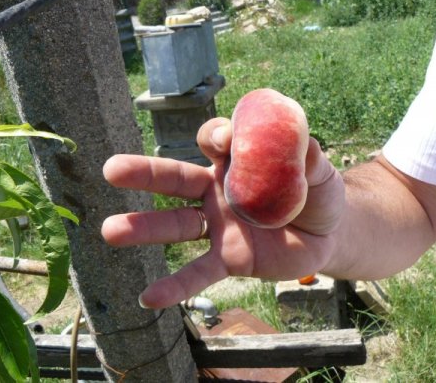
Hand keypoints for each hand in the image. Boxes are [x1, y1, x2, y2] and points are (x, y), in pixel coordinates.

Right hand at [101, 117, 344, 308]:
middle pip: (177, 178)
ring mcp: (219, 227)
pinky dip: (174, 285)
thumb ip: (309, 158)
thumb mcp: (319, 172)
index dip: (215, 137)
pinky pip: (198, 272)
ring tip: (109, 231)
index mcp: (237, 162)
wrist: (325, 236)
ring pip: (177, 225)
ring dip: (143, 229)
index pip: (214, 142)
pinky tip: (148, 298)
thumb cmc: (317, 195)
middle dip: (145, 173)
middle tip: (111, 170)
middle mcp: (218, 191)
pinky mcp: (228, 258)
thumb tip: (302, 143)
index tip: (223, 140)